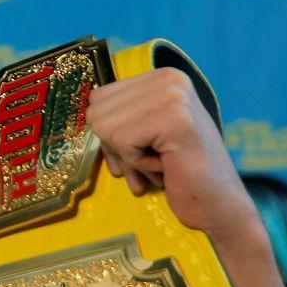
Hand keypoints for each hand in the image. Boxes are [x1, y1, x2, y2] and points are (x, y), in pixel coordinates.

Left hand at [89, 68, 286, 286]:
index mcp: (160, 77)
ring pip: (105, 126)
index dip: (109, 134)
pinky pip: (121, 141)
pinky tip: (166, 169)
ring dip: (128, 157)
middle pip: (96, 111)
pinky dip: (137, 164)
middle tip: (151, 162)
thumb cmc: (177, 176)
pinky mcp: (175, 118)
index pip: (97, 98)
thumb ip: (114, 119)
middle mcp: (168, 78)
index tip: (139, 151)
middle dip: (116, 147)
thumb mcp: (141, 138)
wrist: (218, 209)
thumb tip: (68, 114)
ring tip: (160, 165)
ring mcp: (173, 95)